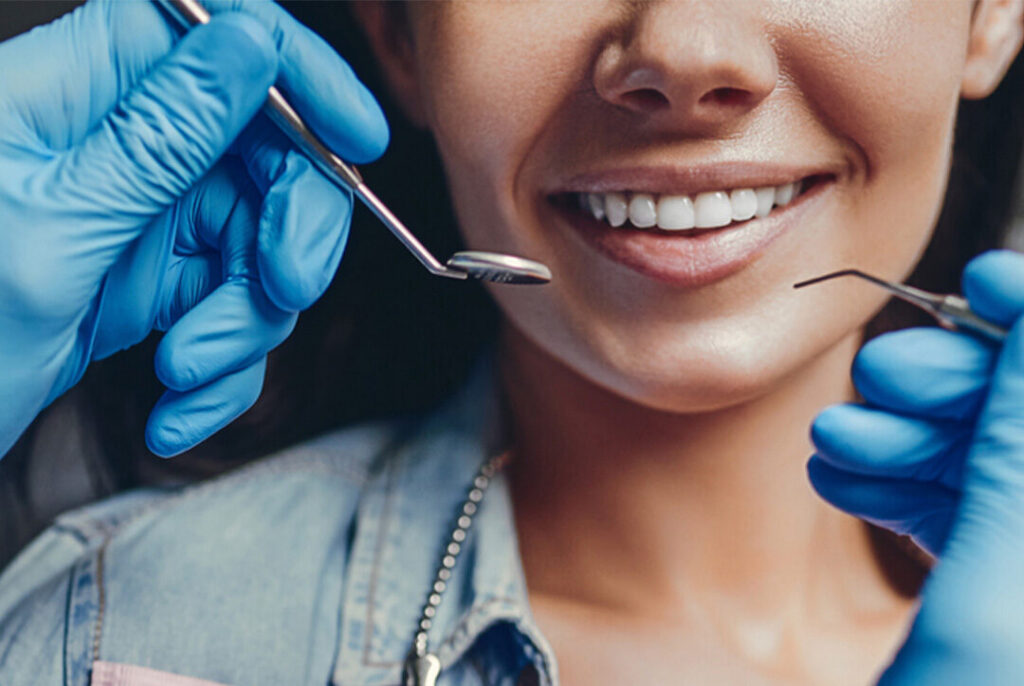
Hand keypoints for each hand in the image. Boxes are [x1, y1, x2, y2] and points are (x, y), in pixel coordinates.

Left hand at [0, 0, 387, 456]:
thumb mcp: (54, 230)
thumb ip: (159, 134)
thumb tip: (247, 43)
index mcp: (73, 93)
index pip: (213, 33)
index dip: (298, 73)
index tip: (357, 140)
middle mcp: (116, 144)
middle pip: (262, 149)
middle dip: (290, 228)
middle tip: (283, 288)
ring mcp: (140, 216)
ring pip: (258, 241)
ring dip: (245, 322)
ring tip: (187, 373)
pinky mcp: (151, 282)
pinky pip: (231, 307)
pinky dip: (221, 367)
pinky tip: (175, 407)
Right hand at [808, 249, 1023, 682]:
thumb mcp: (994, 610)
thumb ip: (1018, 458)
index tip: (987, 280)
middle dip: (964, 390)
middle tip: (886, 378)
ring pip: (994, 471)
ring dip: (914, 438)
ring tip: (839, 442)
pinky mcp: (991, 606)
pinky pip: (959, 516)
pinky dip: (896, 483)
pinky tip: (841, 471)